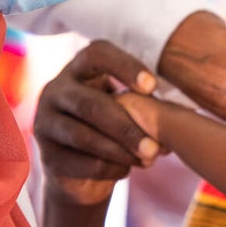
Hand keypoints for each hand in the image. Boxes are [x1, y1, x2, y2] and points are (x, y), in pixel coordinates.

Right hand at [34, 40, 161, 206]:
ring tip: (148, 160)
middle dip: (126, 127)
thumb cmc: (113, 129)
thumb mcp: (125, 108)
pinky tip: (127, 170)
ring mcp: (45, 123)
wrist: (82, 172)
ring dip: (120, 151)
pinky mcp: (46, 155)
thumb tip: (180, 112)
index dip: (124, 66)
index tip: (152, 87)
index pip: (97, 54)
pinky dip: (109, 168)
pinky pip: (80, 163)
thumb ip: (142, 102)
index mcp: (77, 70)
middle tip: (155, 147)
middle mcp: (55, 91)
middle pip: (90, 104)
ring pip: (83, 136)